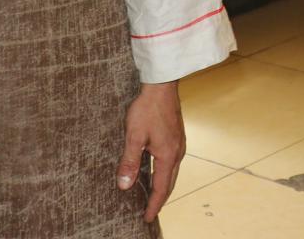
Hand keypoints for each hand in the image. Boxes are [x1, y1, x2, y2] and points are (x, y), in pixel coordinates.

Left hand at [120, 81, 184, 220]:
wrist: (162, 85)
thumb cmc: (147, 109)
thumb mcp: (133, 136)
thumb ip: (129, 162)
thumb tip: (124, 186)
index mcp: (168, 155)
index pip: (161, 188)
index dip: (154, 205)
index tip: (147, 218)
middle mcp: (177, 152)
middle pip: (170, 182)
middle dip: (160, 199)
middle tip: (150, 212)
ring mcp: (179, 144)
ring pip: (172, 172)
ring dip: (163, 186)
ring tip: (153, 196)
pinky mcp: (177, 137)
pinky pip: (172, 162)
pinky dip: (165, 173)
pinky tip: (158, 172)